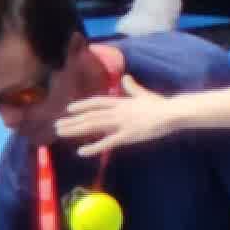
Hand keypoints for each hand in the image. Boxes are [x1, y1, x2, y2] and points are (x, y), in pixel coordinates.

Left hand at [53, 81, 175, 154]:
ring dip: (76, 129)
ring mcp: (120, 123)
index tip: (69, 109)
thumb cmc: (161, 105)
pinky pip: (107, 142)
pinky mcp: (127, 136)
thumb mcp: (144, 94)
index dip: (82, 106)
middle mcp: (116, 111)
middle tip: (57, 125)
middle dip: (72, 121)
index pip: (97, 103)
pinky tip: (81, 152)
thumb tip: (126, 77)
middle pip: (90, 115)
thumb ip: (132, 87)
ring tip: (61, 133)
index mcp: (121, 102)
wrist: (171, 113)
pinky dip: (93, 147)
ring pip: (93, 126)